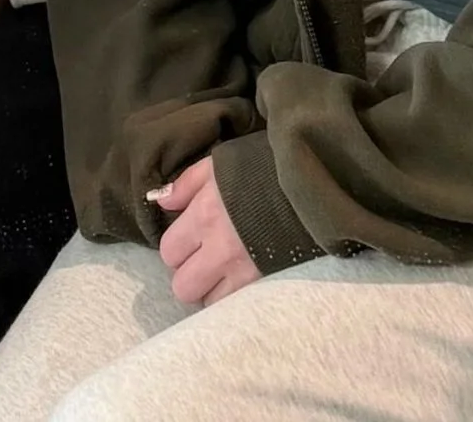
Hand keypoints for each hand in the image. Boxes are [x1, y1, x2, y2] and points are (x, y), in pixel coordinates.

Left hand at [152, 155, 258, 305]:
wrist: (312, 181)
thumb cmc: (263, 168)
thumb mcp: (220, 164)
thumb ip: (186, 183)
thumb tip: (160, 201)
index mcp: (205, 215)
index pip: (169, 251)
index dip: (176, 247)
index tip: (189, 240)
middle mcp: (221, 249)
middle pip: (183, 287)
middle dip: (189, 275)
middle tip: (203, 260)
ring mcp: (246, 272)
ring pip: (210, 304)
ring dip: (213, 290)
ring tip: (225, 271)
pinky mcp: (268, 285)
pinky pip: (237, 309)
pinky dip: (235, 299)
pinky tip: (242, 279)